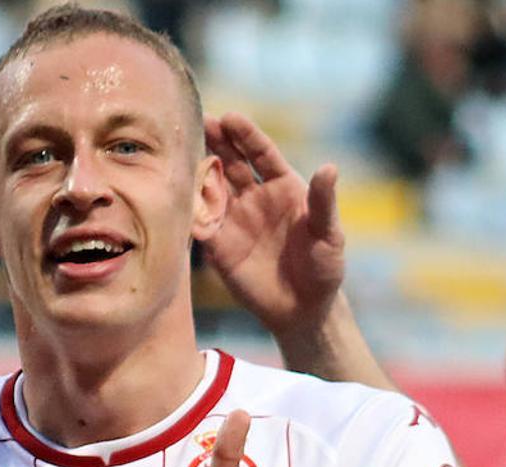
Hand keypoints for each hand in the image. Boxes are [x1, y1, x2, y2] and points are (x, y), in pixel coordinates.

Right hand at [202, 113, 345, 335]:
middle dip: (216, 140)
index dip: (246, 135)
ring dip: (198, 170)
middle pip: (231, 161)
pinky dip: (188, 209)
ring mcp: (234, 219)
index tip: (230, 117)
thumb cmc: (323, 268)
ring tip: (180, 153)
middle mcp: (255, 197)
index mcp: (283, 186)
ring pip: (211, 187)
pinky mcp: (218, 246)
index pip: (262, 153)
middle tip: (198, 121)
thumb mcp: (328, 234)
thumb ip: (323, 202)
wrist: (303, 309)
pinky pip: (199, 223)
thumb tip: (330, 168)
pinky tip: (175, 196)